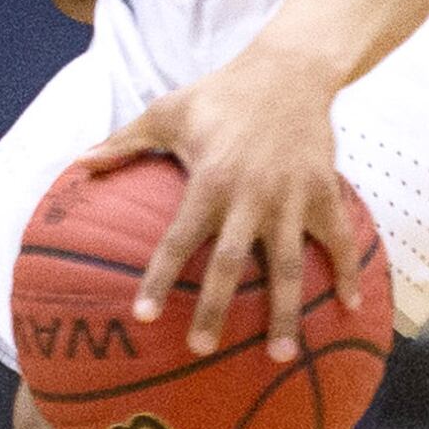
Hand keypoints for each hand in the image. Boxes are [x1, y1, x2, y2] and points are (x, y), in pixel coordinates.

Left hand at [83, 45, 352, 360]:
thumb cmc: (220, 94)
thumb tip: (79, 162)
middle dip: (217, 309)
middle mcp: (251, 196)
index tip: (142, 315)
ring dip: (285, 313)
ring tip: (280, 357)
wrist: (288, 71)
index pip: (179, 239)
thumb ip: (123, 141)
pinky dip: (348, 273)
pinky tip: (350, 310)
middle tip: (200, 348)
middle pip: (233, 264)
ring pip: (289, 266)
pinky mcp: (324, 192)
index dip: (158, 278)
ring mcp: (292, 198)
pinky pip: (338, 240)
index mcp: (210, 180)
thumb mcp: (166, 110)